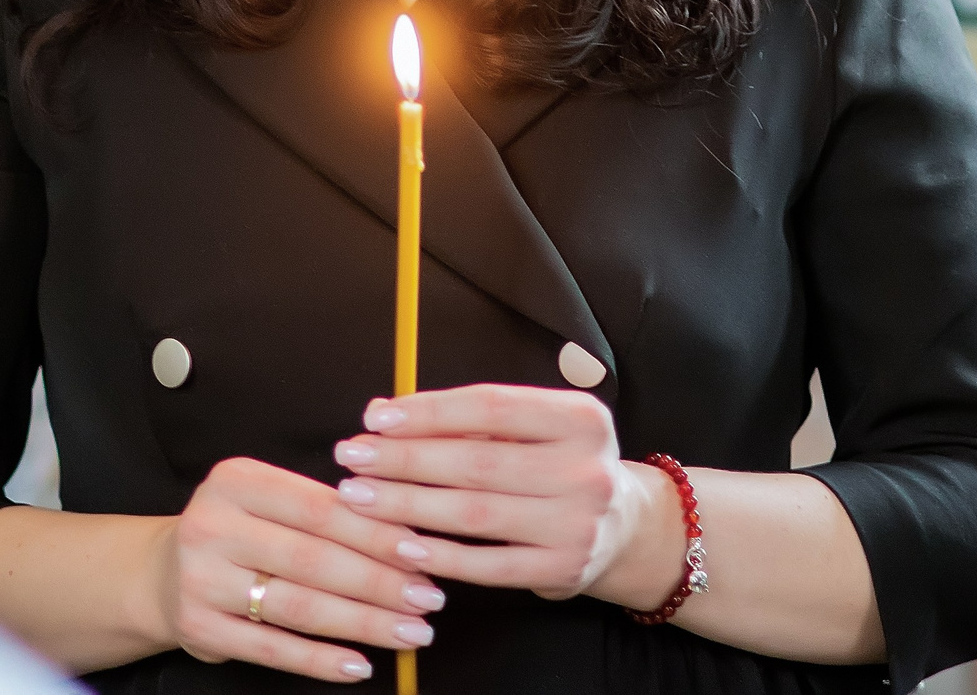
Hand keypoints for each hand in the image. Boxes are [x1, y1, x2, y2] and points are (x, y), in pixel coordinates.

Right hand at [155, 455, 449, 682]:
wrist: (162, 573)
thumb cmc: (237, 531)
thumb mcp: (268, 499)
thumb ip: (323, 506)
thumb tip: (407, 531)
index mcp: (237, 481)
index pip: (320, 509)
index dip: (376, 533)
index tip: (422, 552)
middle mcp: (213, 525)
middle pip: (314, 559)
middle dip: (380, 582)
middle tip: (428, 598)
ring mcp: (202, 579)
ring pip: (298, 606)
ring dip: (362, 622)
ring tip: (409, 631)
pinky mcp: (200, 627)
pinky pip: (271, 648)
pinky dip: (320, 659)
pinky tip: (358, 663)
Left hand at [331, 385, 686, 608]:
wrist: (624, 526)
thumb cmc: (558, 464)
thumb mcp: (533, 428)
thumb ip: (466, 418)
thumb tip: (382, 412)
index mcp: (580, 418)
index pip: (491, 406)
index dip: (428, 412)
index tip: (375, 417)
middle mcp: (586, 469)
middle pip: (477, 462)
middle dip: (405, 459)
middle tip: (352, 457)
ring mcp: (577, 524)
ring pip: (476, 514)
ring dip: (408, 505)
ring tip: (360, 497)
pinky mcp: (563, 570)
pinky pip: (488, 566)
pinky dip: (440, 555)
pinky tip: (401, 544)